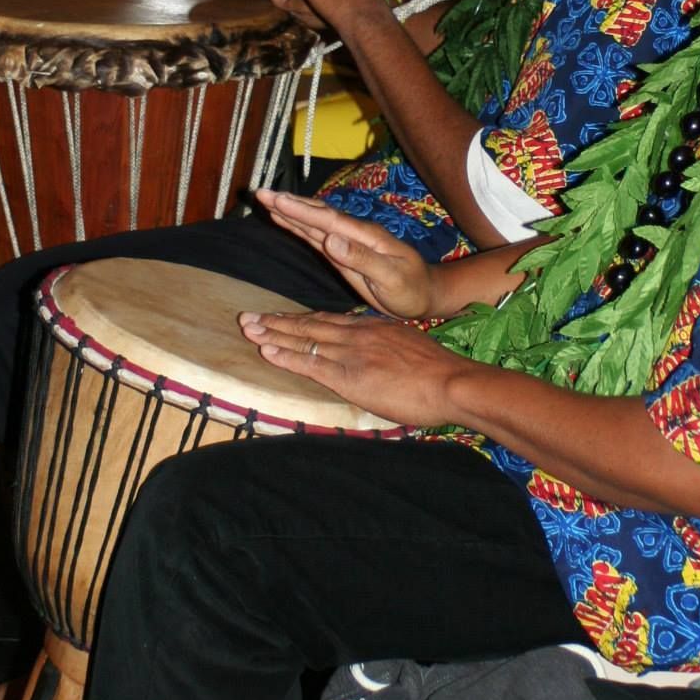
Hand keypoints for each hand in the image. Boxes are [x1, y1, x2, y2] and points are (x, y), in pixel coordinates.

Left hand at [236, 309, 464, 429]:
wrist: (451, 382)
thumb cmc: (439, 374)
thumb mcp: (410, 351)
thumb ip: (389, 351)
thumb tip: (380, 360)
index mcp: (373, 328)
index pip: (328, 321)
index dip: (300, 319)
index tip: (278, 317)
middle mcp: (358, 334)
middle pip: (310, 324)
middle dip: (276, 321)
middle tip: (247, 317)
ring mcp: (352, 353)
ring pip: (304, 339)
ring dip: (272, 334)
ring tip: (248, 328)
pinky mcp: (349, 375)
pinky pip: (311, 363)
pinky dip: (286, 356)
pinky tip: (267, 351)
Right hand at [254, 189, 435, 317]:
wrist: (425, 294)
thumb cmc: (411, 289)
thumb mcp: (390, 277)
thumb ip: (362, 259)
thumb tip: (331, 240)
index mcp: (365, 237)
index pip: (328, 219)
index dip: (301, 210)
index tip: (276, 199)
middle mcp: (353, 234)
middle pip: (316, 214)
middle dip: (288, 204)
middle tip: (260, 193)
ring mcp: (347, 242)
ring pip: (313, 223)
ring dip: (289, 211)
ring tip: (265, 200)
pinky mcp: (342, 253)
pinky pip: (315, 236)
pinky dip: (297, 227)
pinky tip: (282, 220)